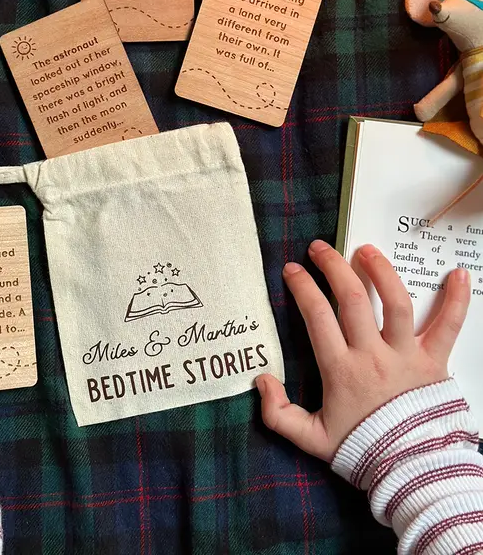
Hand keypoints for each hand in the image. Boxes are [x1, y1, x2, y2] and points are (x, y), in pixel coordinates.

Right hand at [257, 241, 470, 461]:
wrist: (411, 472)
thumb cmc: (362, 450)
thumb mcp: (312, 439)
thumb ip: (279, 414)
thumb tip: (261, 380)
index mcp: (341, 370)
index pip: (317, 316)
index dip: (302, 288)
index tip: (292, 270)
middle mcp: (373, 355)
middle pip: (351, 299)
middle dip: (332, 267)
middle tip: (319, 248)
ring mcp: (406, 355)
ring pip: (395, 302)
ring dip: (380, 270)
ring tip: (366, 250)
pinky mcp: (435, 361)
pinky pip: (448, 327)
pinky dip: (457, 300)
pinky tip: (459, 275)